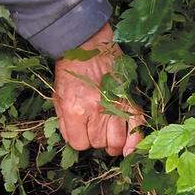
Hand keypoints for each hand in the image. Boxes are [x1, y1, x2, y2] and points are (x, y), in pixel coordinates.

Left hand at [53, 24, 144, 157]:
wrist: (87, 45)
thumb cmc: (71, 70)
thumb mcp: (58, 97)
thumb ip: (65, 122)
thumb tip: (75, 140)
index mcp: (75, 110)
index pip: (79, 144)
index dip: (79, 140)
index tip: (79, 133)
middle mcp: (96, 112)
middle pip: (98, 143)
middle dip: (95, 140)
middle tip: (94, 129)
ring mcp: (115, 106)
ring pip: (116, 141)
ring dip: (112, 144)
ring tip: (110, 138)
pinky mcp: (129, 100)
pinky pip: (136, 128)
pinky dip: (134, 142)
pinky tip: (129, 149)